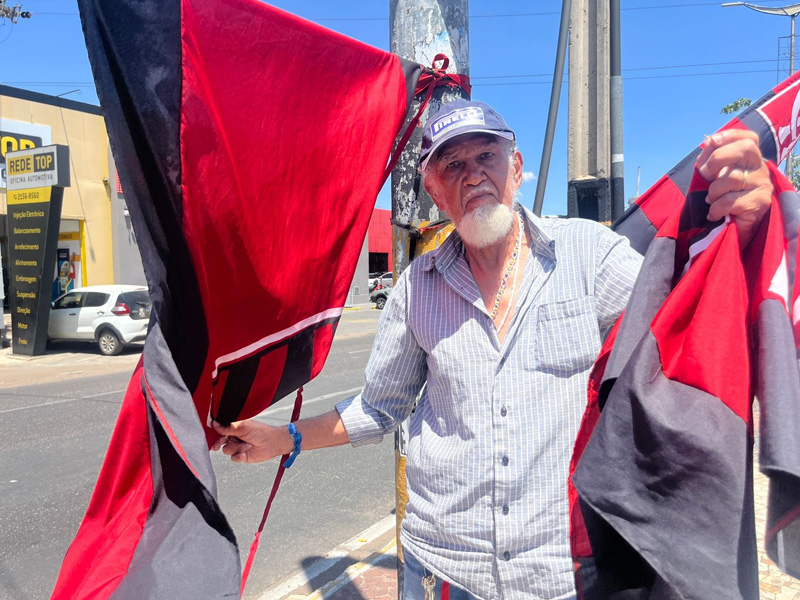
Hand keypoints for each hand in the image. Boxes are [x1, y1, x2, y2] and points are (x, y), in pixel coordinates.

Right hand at [211, 419, 290, 462]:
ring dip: (236, 447)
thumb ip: (228, 426)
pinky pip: (233, 458)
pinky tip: (246, 451)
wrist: (273, 443)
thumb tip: (215, 423)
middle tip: (221, 442)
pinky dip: (239, 455)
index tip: (212, 434)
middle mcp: (234, 436)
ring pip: (227, 450)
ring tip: (247, 444)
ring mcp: (237, 446)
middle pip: (219, 441)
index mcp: (234, 427)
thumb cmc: (261, 431)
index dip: (214, 432)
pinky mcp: (241, 456)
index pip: (219, 429)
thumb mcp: (243, 426)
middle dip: (220, 442)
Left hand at [696, 129, 772, 246]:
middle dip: (718, 158)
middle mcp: (760, 168)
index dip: (731, 135)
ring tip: (712, 201)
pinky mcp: (760, 203)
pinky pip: (730, 201)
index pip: (748, 138)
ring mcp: (763, 185)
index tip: (711, 141)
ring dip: (713, 192)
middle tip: (706, 174)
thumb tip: (708, 142)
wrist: (733, 230)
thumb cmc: (722, 200)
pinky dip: (716, 209)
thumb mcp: (714, 177)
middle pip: (745, 148)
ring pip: (732, 178)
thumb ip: (711, 159)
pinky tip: (715, 214)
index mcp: (749, 159)